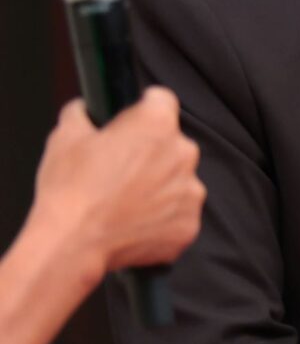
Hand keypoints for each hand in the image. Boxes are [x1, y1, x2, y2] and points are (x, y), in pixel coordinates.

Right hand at [27, 90, 204, 282]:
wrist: (73, 243)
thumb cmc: (69, 189)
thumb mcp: (64, 136)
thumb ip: (81, 113)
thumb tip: (84, 109)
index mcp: (157, 125)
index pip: (162, 100)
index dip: (143, 109)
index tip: (132, 122)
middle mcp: (183, 154)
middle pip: (172, 143)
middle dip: (151, 151)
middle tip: (119, 168)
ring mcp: (191, 192)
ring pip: (178, 180)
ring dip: (159, 185)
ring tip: (124, 200)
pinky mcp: (189, 225)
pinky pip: (179, 214)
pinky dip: (161, 217)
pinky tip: (133, 221)